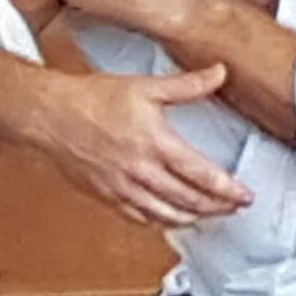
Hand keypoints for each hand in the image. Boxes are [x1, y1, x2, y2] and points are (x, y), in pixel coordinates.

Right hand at [27, 63, 254, 229]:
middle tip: (233, 208)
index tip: (244, 196)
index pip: (202, 175)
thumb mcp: (145, 86)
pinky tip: (170, 218)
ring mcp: (123, 187)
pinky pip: (139, 218)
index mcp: (156, 143)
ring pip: (165, 216)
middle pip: (188, 200)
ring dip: (192, 219)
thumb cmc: (93, 98)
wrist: (51, 114)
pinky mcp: (107, 195)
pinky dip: (160, 222)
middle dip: (217, 208)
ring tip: (208, 216)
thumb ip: (188, 84)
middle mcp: (141, 170)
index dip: (227, 190)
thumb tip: (219, 73)